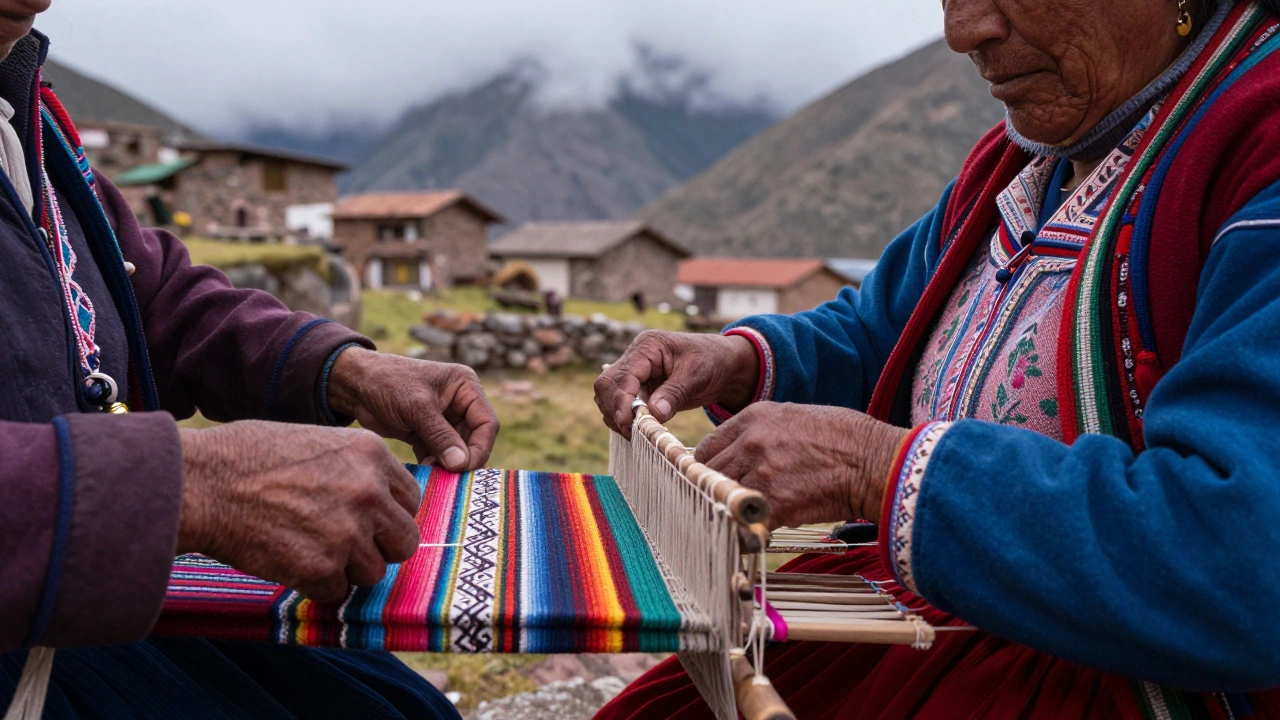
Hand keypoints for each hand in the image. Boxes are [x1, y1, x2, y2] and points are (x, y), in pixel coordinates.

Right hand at [177, 421, 421, 601]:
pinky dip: (316, 586)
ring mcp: (347, 532)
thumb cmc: (247, 457)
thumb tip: (379, 499)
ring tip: (308, 550)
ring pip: (373, 572)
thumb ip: (355, 470)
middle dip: (380, 548)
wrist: (201, 482)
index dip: (388, 515)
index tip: (368, 521)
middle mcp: (369, 492)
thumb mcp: (316, 441)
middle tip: (348, 546)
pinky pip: (336, 592)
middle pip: (405, 541)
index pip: (411, 499)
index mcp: (371, 454)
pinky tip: (289, 562)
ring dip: (346, 570)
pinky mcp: (321, 567)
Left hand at [326, 348, 498, 470]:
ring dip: (448, 464)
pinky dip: (435, 464)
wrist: (353, 384)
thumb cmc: (388, 383)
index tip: (464, 467)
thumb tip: (461, 465)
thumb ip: (441, 436)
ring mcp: (443, 420)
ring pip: (457, 450)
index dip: (480, 448)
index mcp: (466, 387)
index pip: (487, 423)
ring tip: (433, 472)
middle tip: (448, 475)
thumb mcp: (417, 407)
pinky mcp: (426, 433)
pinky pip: (439, 454)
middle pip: (474, 439)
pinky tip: (425, 470)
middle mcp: (459, 403)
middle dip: (462, 458)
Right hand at [594, 330, 758, 437]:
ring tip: (635, 434)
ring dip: (616, 416)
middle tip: (631, 433)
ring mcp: (634, 373)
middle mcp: (635, 357)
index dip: (622, 401)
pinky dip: (623, 418)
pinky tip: (636, 430)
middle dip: (615, 410)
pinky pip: (619, 404)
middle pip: (607, 385)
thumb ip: (674, 393)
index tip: (628, 424)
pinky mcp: (638, 388)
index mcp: (647, 346)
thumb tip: (653, 414)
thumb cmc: (712, 361)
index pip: (624, 375)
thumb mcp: (697, 374)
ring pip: (608, 395)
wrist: (724, 364)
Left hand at [694, 402, 908, 528]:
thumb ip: (762, 434)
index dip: (705, 468)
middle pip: (707, 474)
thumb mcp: (795, 418)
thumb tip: (743, 455)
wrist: (876, 462)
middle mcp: (751, 443)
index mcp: (754, 418)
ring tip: (742, 518)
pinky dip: (751, 531)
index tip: (710, 481)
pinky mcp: (775, 504)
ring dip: (730, 510)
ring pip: (722, 498)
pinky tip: (761, 532)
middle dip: (713, 490)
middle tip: (723, 503)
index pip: (707, 448)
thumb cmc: (845, 438)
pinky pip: (746, 522)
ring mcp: (761, 473)